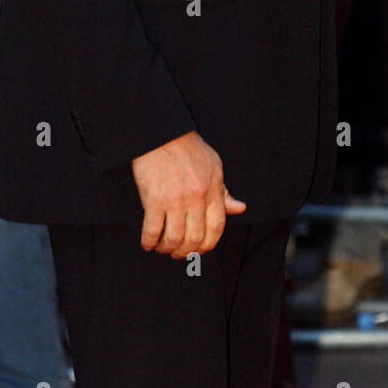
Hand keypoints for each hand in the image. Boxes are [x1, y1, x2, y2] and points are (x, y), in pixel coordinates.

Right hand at [132, 130, 245, 257]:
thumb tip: (240, 208)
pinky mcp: (154, 199)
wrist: (162, 134)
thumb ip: (224, 192)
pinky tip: (148, 243)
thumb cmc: (189, 149)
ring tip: (162, 247)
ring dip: (167, 249)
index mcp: (212, 190)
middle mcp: (196, 198)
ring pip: (174, 238)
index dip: (208, 245)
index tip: (200, 250)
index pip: (216, 228)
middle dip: (186, 252)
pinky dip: (149, 241)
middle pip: (195, 238)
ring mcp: (175, 200)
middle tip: (178, 253)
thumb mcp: (214, 166)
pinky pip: (152, 230)